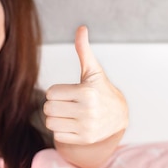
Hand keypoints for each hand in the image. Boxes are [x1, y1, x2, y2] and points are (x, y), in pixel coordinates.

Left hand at [43, 26, 127, 144]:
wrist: (119, 115)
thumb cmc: (101, 89)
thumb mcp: (93, 70)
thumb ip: (83, 50)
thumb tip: (81, 28)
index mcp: (87, 92)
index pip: (51, 93)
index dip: (56, 91)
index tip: (69, 92)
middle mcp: (87, 111)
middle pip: (48, 108)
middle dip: (54, 104)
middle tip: (67, 103)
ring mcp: (86, 128)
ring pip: (50, 123)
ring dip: (56, 118)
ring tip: (69, 113)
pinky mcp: (84, 139)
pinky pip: (57, 135)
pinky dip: (61, 130)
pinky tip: (73, 124)